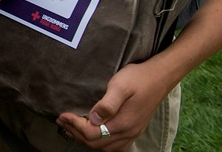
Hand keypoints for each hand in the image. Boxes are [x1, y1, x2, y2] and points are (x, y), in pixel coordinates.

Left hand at [55, 62, 173, 150]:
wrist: (160, 77)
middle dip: (76, 132)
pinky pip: (116, 145)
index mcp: (123, 123)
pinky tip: (93, 133)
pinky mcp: (134, 129)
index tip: (62, 114)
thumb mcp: (120, 86)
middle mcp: (128, 132)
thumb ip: (107, 104)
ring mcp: (132, 132)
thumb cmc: (138, 78)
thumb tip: (93, 119)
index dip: (74, 125)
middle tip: (61, 120)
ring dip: (86, 139)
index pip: (92, 133)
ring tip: (72, 127)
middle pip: (96, 143)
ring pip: (105, 147)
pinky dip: (101, 142)